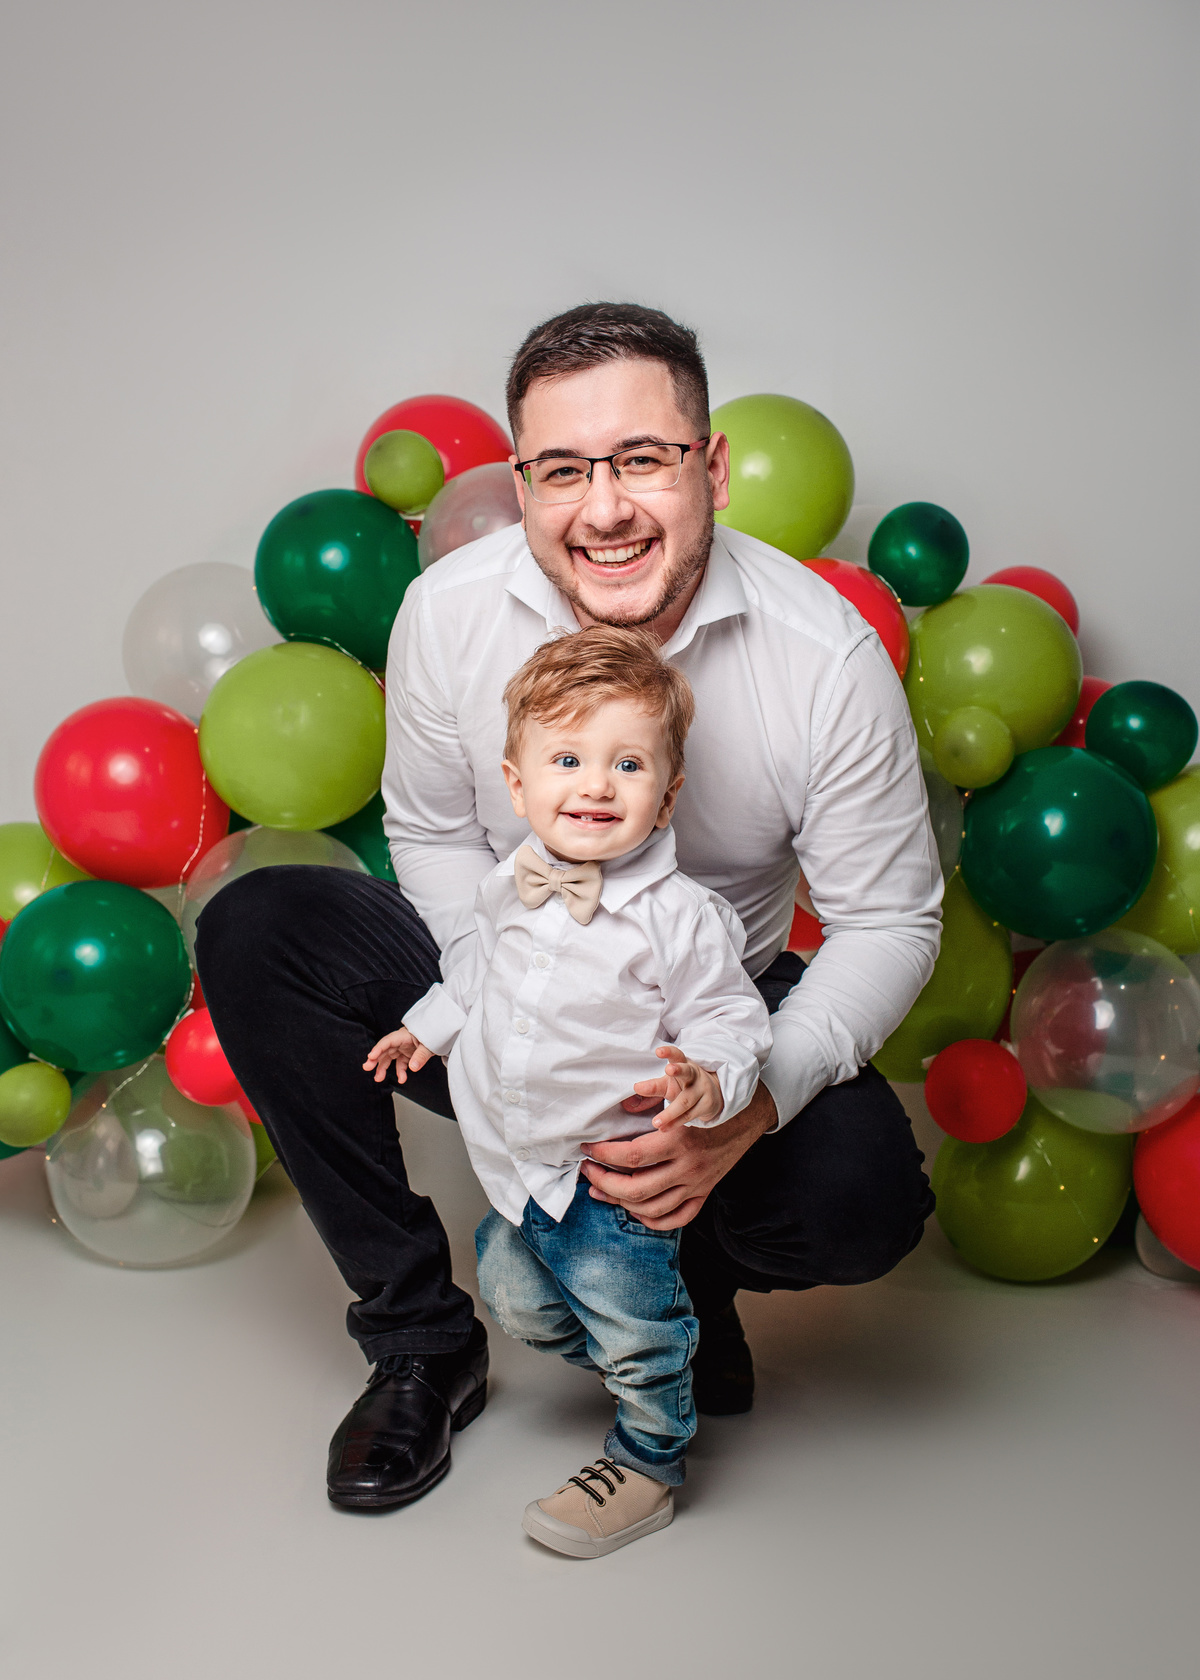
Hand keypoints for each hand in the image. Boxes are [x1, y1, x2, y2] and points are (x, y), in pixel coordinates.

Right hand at [363, 1027, 432, 1084]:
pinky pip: (400, 1064)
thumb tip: (412, 1068)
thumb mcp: (429, 1045)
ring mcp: (403, 1048)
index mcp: (403, 1035)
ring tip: (378, 1079)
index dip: (378, 1048)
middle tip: (367, 1067)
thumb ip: (421, 1056)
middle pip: (385, 1050)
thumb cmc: (434, 1034)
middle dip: (375, 1059)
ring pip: (389, 1058)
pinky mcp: (407, 1054)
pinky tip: (402, 1079)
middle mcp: (400, 1042)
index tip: (370, 1057)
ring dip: (383, 1068)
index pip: (388, 1041)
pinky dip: (400, 1072)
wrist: (441, 1034)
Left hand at [581, 1079, 778, 1230]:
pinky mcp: (703, 1193)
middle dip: (604, 1182)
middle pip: (636, 1189)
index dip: (603, 1154)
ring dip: (620, 1202)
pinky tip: (634, 1209)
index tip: (587, 1148)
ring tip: (599, 1189)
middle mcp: (687, 1166)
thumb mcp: (681, 1090)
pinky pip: (676, 1218)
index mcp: (679, 1140)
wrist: (746, 1116)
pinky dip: (652, 1220)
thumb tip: (622, 1107)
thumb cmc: (708, 1101)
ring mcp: (696, 1184)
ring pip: (652, 1208)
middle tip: (587, 1170)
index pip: (631, 1155)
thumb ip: (652, 1094)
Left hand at [632, 1044, 723, 1129]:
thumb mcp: (668, 1083)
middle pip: (687, 1072)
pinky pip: (689, 1115)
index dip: (668, 1052)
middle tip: (668, 1069)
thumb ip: (652, 1086)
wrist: (711, 1095)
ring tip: (655, 1122)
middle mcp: (695, 1075)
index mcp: (684, 1064)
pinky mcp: (707, 1105)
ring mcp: (702, 1090)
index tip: (658, 1051)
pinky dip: (675, 1122)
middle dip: (678, 1070)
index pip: (677, 1055)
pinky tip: (664, 1128)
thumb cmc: (684, 1085)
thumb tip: (633, 1090)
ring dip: (669, 1113)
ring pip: (685, 1101)